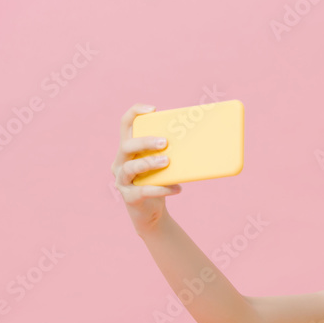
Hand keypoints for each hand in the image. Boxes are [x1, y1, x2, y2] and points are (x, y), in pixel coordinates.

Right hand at [110, 103, 183, 234]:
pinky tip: (178, 189)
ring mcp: (122, 180)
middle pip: (126, 145)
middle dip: (145, 142)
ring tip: (167, 162)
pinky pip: (143, 191)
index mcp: (128, 149)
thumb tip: (203, 140)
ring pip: (130, 168)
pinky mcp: (129, 197)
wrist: (152, 212)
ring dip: (149, 163)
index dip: (135, 113)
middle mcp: (120, 162)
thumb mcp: (164, 165)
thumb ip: (172, 152)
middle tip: (164, 142)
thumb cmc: (159, 182)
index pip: (125, 124)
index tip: (152, 109)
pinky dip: (161, 189)